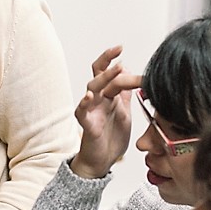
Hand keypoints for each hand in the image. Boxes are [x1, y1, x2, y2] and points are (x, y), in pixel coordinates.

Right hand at [69, 45, 140, 179]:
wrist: (104, 161)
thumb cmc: (112, 137)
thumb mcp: (125, 112)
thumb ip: (125, 94)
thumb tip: (129, 71)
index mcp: (108, 96)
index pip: (107, 72)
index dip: (113, 60)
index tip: (121, 48)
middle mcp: (98, 100)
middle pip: (98, 75)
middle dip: (107, 62)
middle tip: (118, 53)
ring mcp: (91, 111)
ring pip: (92, 88)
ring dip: (103, 78)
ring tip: (115, 69)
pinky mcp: (87, 125)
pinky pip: (81, 112)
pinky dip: (84, 103)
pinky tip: (89, 97)